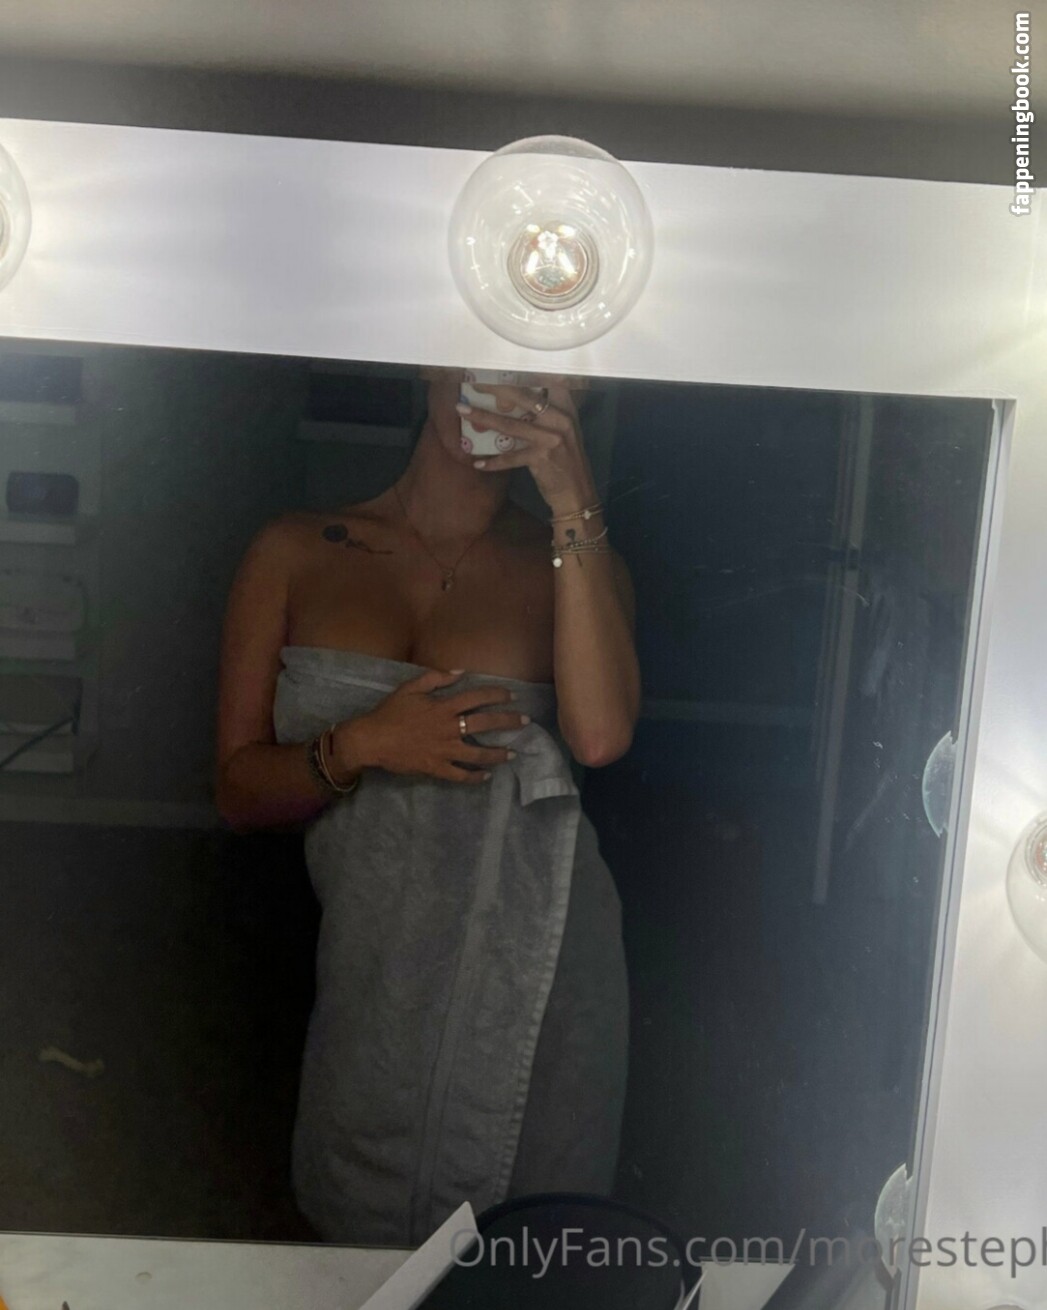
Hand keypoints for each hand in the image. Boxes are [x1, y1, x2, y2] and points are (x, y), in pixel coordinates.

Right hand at [329, 669, 529, 784]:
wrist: (371, 740)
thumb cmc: (390, 712)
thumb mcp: (410, 688)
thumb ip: (436, 678)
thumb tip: (460, 673)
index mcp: (443, 707)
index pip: (477, 697)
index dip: (497, 695)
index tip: (512, 696)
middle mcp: (449, 728)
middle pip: (485, 723)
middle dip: (508, 722)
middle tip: (525, 722)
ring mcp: (444, 750)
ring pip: (478, 753)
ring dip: (498, 754)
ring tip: (512, 754)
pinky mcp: (436, 768)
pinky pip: (460, 775)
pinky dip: (474, 777)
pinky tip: (486, 776)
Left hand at [457, 377, 597, 515]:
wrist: (577, 493)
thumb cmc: (566, 462)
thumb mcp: (564, 431)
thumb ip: (547, 414)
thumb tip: (514, 398)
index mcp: (566, 409)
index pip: (548, 380)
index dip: (525, 370)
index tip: (502, 362)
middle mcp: (560, 419)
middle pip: (523, 396)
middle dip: (495, 387)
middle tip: (473, 381)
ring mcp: (551, 438)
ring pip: (510, 424)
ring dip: (483, 417)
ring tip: (462, 410)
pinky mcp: (541, 458)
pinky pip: (510, 457)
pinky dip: (493, 462)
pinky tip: (477, 463)